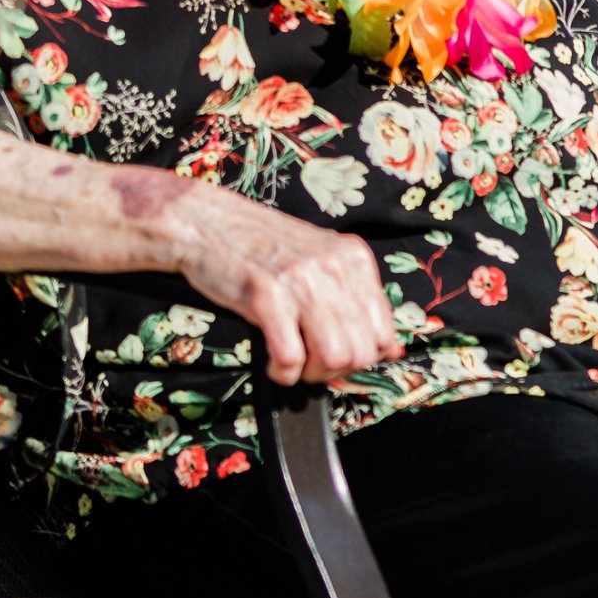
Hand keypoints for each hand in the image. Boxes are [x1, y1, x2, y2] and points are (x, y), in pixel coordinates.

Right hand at [173, 184, 404, 386]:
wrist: (207, 223)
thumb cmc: (263, 248)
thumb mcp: (322, 262)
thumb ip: (356, 301)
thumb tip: (390, 350)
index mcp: (354, 259)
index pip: (384, 331)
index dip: (364, 357)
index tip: (340, 358)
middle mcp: (334, 267)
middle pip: (361, 351)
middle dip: (337, 371)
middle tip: (312, 365)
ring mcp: (301, 281)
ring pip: (333, 358)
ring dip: (312, 375)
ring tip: (294, 365)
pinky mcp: (265, 296)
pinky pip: (290, 358)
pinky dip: (283, 373)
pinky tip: (273, 363)